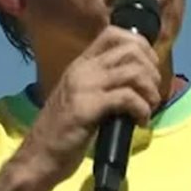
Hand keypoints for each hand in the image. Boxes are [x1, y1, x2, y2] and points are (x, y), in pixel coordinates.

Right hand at [21, 26, 161, 184]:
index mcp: (81, 64)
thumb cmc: (63, 132)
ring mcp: (83, 86)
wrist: (39, 157)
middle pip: (131, 49)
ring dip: (150, 91)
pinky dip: (142, 109)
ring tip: (149, 108)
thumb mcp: (84, 98)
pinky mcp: (87, 107)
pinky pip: (127, 97)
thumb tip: (140, 80)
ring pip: (133, 71)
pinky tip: (140, 122)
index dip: (141, 46)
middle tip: (152, 93)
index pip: (114, 34)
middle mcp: (82, 69)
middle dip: (151, 70)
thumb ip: (104, 84)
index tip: (149, 70)